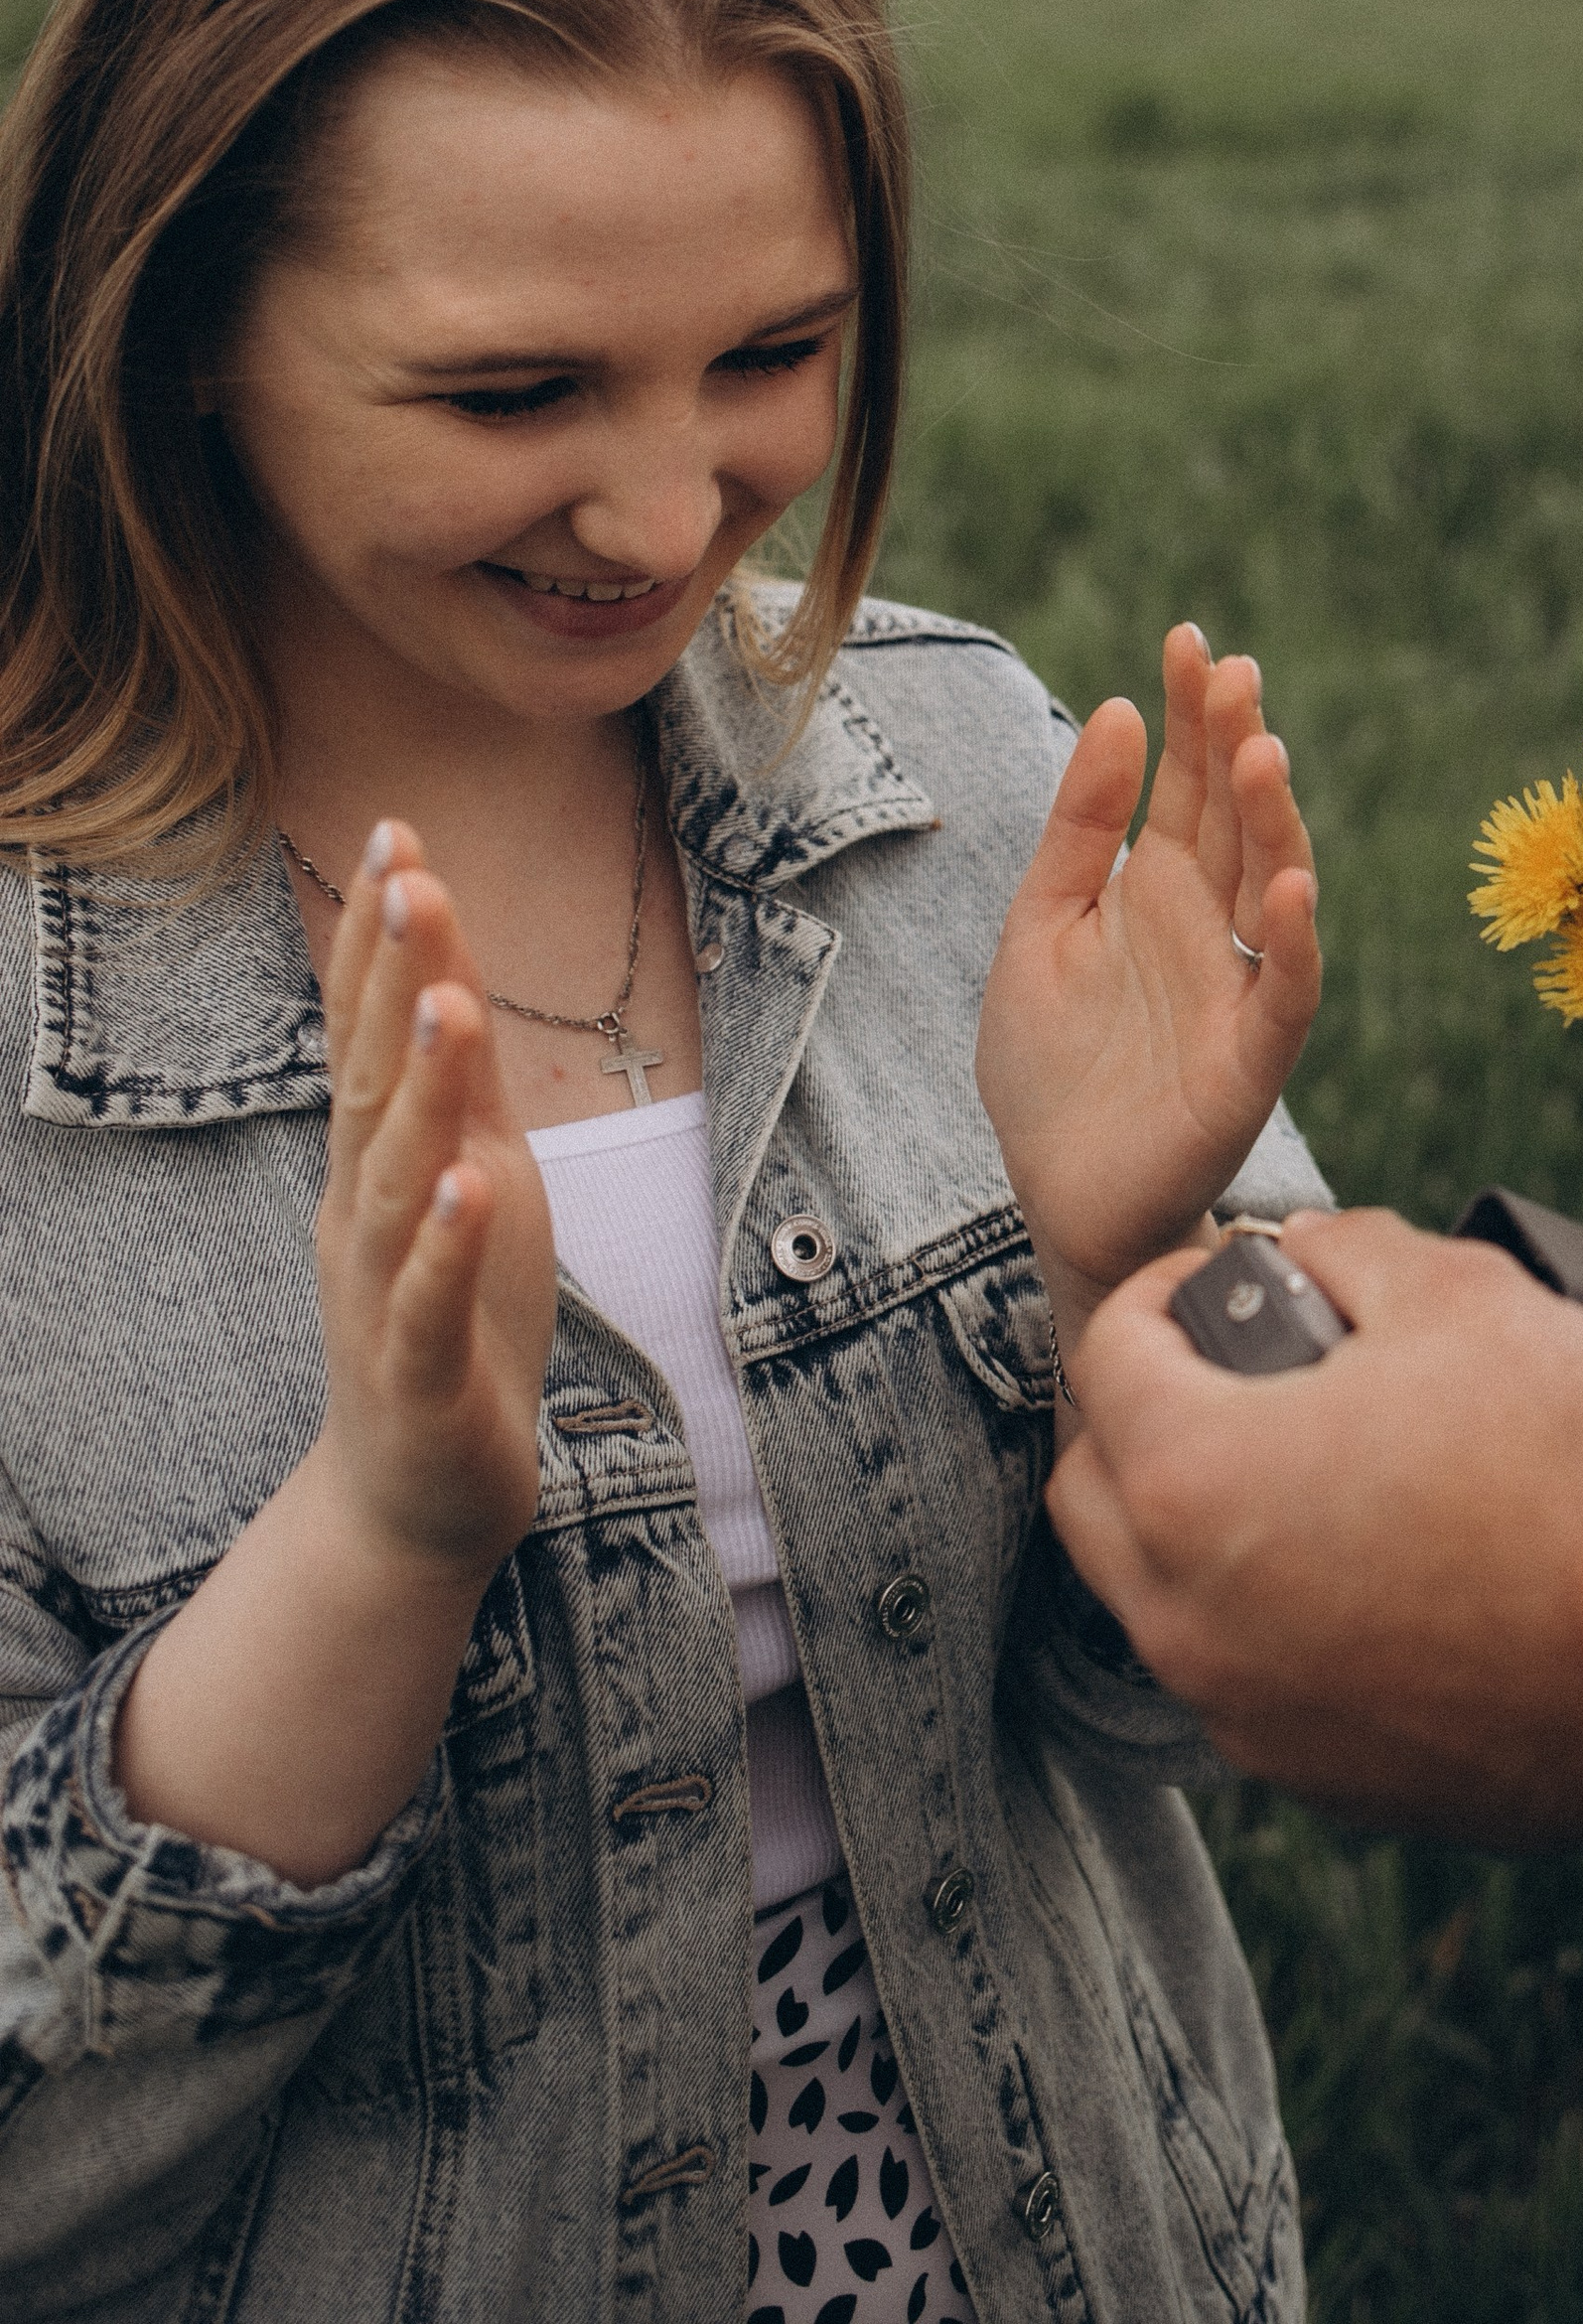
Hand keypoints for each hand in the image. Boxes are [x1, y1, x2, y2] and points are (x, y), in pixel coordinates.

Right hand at [307, 824, 556, 1578]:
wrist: (415, 1498)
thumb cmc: (447, 1319)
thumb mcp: (465, 1178)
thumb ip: (457, 1084)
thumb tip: (453, 962)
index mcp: (380, 1161)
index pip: (368, 1031)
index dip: (378, 938)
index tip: (395, 831)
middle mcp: (365, 1212)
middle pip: (372, 1080)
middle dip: (390, 979)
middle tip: (405, 873)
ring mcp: (384, 1293)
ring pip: (398, 1180)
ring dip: (421, 1091)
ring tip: (447, 1002)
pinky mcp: (422, 1375)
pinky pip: (428, 1303)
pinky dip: (446, 1245)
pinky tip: (468, 1187)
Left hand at [975, 625, 1318, 1318]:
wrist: (1057, 1197)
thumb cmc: (1050, 1069)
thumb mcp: (1040, 925)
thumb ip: (1079, 829)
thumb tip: (1115, 709)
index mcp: (1161, 888)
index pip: (1189, 782)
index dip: (1193, 713)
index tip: (1188, 640)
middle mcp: (1212, 927)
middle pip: (1238, 821)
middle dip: (1237, 745)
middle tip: (1230, 674)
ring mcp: (1235, 990)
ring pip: (1273, 889)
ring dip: (1273, 823)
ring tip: (1259, 752)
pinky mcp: (1248, 1062)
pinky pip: (1284, 994)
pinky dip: (1293, 943)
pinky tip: (1288, 888)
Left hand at [1047, 1208, 1582, 1838]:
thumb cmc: (1570, 1461)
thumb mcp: (1456, 1287)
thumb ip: (1346, 1249)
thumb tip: (1305, 1250)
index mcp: (1193, 1478)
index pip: (1104, 1356)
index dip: (1159, 1292)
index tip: (1223, 1279)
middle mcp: (1185, 1615)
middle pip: (1094, 1492)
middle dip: (1141, 1415)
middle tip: (1234, 1372)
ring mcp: (1243, 1712)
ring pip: (1159, 1599)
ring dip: (1198, 1524)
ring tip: (1312, 1468)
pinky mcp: (1311, 1779)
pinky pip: (1244, 1677)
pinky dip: (1270, 1618)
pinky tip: (1372, 1569)